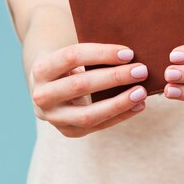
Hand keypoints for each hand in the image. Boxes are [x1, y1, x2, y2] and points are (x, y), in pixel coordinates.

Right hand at [30, 43, 148, 137]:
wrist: (48, 84)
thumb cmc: (69, 62)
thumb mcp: (70, 52)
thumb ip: (93, 52)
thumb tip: (130, 53)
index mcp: (41, 69)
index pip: (72, 57)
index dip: (101, 54)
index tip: (129, 53)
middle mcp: (42, 96)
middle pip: (80, 85)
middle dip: (114, 78)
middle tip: (141, 71)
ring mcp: (53, 118)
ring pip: (88, 115)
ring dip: (119, 103)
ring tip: (141, 92)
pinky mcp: (68, 131)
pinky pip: (97, 126)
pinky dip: (120, 116)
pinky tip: (138, 105)